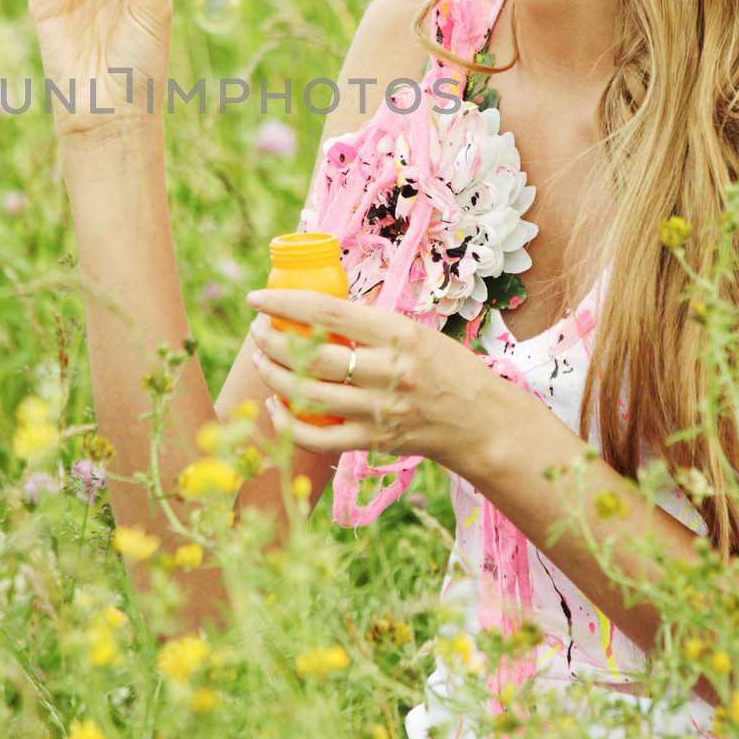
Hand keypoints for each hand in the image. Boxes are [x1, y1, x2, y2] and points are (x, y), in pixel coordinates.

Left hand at [244, 289, 525, 477]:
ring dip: (273, 375)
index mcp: (398, 334)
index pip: (329, 312)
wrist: (480, 421)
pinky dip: (288, 422)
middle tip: (257, 330)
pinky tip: (276, 404)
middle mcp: (389, 371)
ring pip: (308, 394)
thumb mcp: (415, 332)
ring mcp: (380, 410)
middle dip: (271, 341)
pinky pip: (319, 437)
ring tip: (259, 359)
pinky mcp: (375, 441)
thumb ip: (371, 325)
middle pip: (311, 355)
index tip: (257, 298)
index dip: (285, 303)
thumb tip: (317, 308)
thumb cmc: (445, 368)